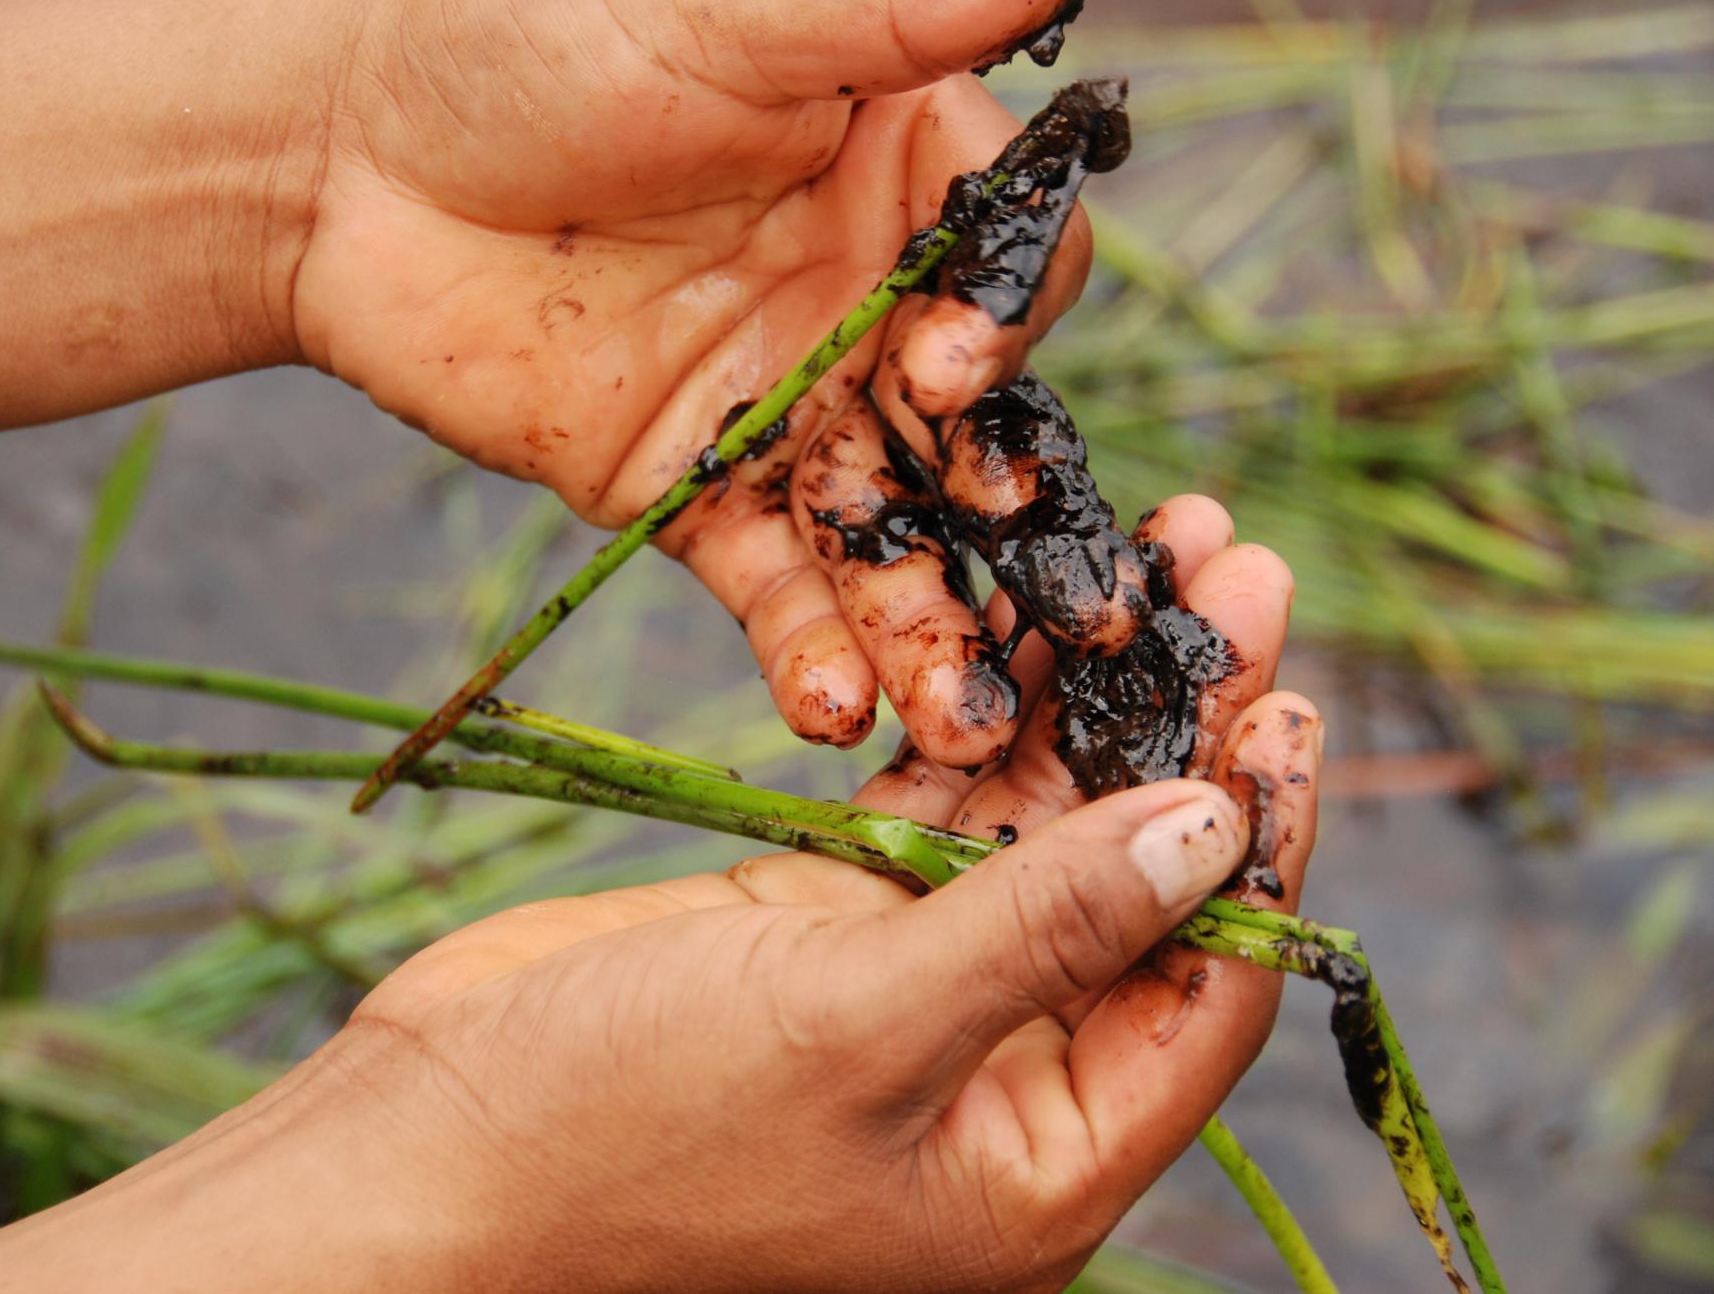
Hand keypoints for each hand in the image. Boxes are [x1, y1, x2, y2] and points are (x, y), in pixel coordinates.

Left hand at [294, 0, 1104, 765]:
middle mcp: (865, 297)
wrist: (343, 165)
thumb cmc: (530, 38)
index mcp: (896, 168)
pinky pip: (775, 585)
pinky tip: (831, 712)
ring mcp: (787, 406)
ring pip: (889, 526)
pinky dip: (808, 650)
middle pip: (974, 424)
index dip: (1004, 320)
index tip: (949, 367)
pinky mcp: (698, 494)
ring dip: (930, 625)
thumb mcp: (718, 6)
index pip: (1012, 261)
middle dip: (1003, 516)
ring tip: (958, 720)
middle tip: (1051, 616)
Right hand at [314, 499, 1313, 1290]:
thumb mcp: (858, 1029)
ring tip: (1163, 552)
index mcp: (1037, 1159)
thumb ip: (1041, 928)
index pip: (1205, 988)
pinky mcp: (823, 921)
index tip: (1286, 700)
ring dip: (1095, 698)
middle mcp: (993, 1074)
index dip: (1258, 843)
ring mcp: (907, 989)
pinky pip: (934, 807)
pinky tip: (1024, 613)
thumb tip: (1214, 830)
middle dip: (1189, 731)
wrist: (427, 1145)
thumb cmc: (631, 1131)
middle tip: (1242, 577)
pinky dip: (979, 717)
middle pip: (1138, 881)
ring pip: (1039, 824)